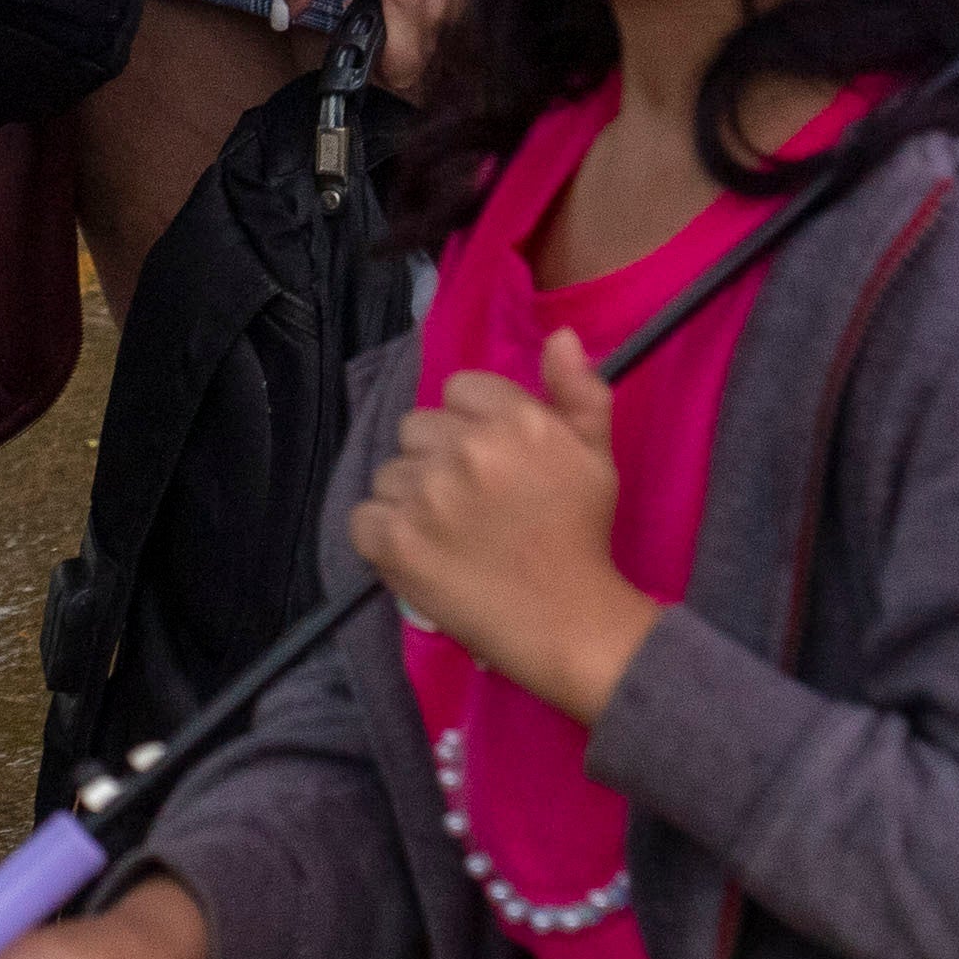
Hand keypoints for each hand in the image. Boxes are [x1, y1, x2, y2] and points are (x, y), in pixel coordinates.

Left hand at [272, 0, 447, 60]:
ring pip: (434, 37)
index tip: (351, 43)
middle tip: (359, 10)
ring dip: (403, 24)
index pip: (401, 74)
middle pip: (419, 61)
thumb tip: (285, 12)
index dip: (372, 69)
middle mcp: (448, 7)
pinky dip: (422, 3)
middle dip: (386, 47)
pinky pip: (447, 12)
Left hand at [350, 348, 654, 723]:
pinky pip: (363, 518)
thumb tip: (561, 336)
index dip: (471, 423)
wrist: (568, 622)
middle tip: (470, 502)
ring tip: (447, 533)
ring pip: (389, 473)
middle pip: (417, 428)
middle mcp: (465, 448)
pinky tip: (417, 553)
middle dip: (437, 458)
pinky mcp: (395, 541)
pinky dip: (382, 536)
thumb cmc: (581, 537)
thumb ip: (579, 390)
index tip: (491, 461)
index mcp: (514, 419)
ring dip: (409, 498)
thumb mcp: (596, 455)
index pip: (458, 389)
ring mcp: (426, 494)